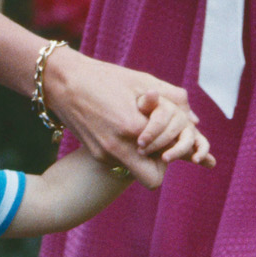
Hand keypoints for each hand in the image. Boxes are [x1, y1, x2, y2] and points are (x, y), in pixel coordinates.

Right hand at [45, 47, 214, 173]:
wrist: (61, 81)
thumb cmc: (104, 77)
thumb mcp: (142, 81)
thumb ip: (173, 100)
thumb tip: (194, 120)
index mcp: (132, 128)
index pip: (164, 163)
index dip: (173, 152)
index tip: (172, 138)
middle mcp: (116, 147)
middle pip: (152, 179)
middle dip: (160, 161)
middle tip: (161, 139)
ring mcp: (103, 153)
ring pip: (134, 169)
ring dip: (143, 154)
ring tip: (139, 128)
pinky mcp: (94, 152)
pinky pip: (119, 160)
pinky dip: (126, 149)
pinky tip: (122, 127)